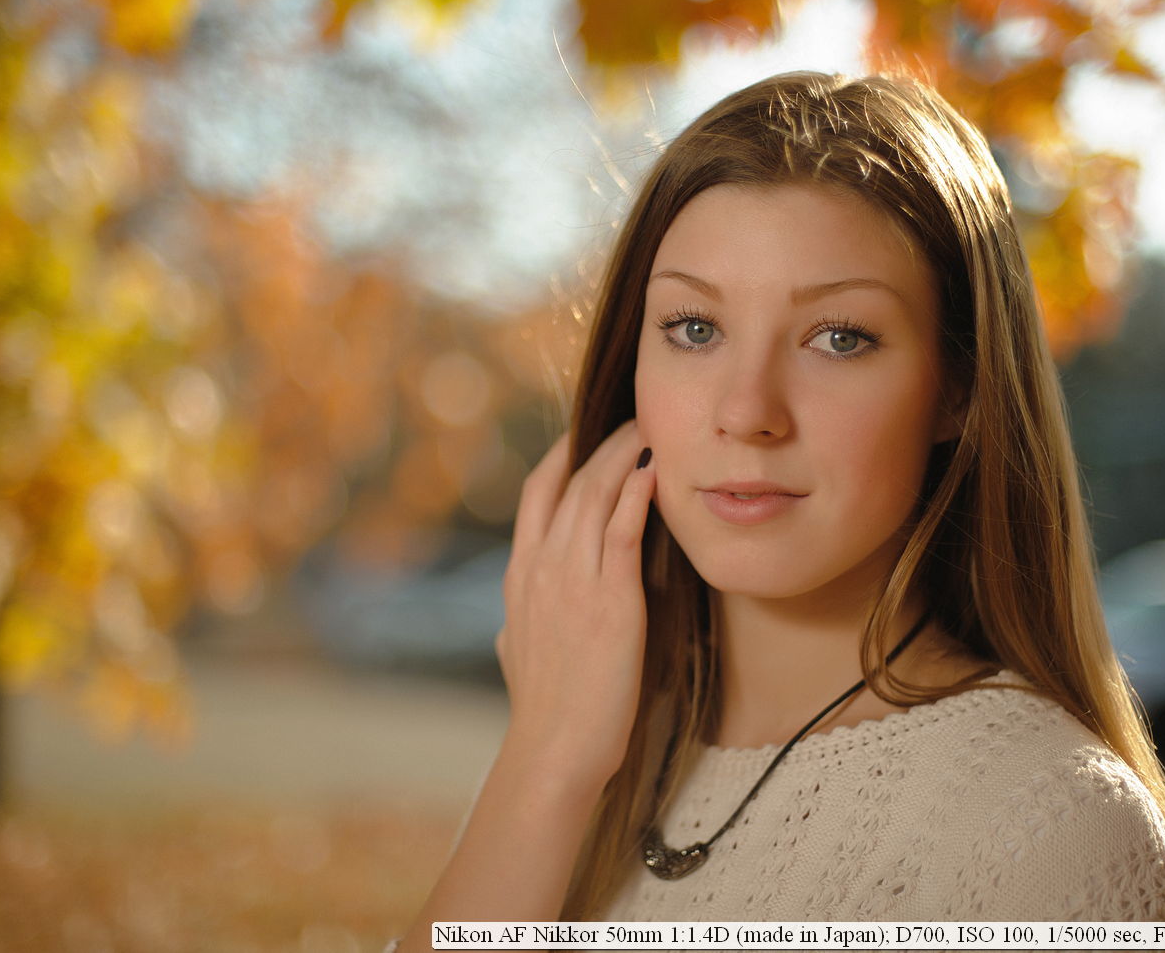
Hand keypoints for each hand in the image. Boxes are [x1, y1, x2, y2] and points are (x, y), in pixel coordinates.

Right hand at [495, 421, 655, 789]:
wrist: (556, 748)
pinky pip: (623, 530)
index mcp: (520, 573)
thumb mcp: (515, 651)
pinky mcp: (610, 598)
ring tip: (651, 429)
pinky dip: (638, 494)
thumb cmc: (545, 709)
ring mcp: (573, 579)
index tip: (587, 431)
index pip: (539, 492)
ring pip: (597, 496)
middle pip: (571, 482)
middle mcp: (542, 566)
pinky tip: (654, 470)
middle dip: (603, 442)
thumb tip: (510, 623)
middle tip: (633, 415)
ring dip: (625, 456)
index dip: (563, 454)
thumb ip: (517, 624)